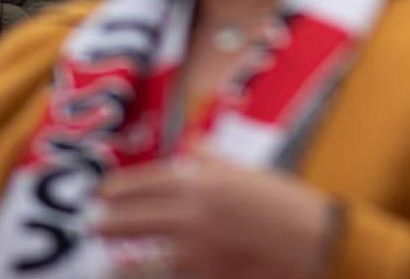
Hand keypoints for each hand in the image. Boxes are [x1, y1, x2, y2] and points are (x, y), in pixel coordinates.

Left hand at [98, 154, 336, 278]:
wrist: (313, 241)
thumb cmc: (283, 201)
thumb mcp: (246, 171)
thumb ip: (212, 160)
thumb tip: (192, 144)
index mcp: (199, 182)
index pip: (144, 184)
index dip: (118, 190)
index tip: (102, 194)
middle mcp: (189, 214)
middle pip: (132, 220)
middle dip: (109, 224)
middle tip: (96, 226)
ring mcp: (195, 252)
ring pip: (145, 261)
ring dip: (125, 263)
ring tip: (112, 265)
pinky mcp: (206, 278)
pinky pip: (173, 277)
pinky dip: (161, 276)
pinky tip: (153, 274)